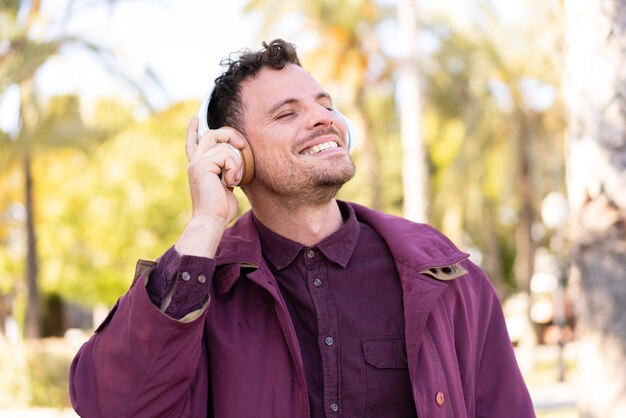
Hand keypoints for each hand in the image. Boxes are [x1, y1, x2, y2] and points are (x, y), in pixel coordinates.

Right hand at [175, 116, 245, 256]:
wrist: (212, 220)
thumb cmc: (221, 209)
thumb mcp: (226, 185)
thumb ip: (226, 171)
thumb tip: (236, 161)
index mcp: (198, 167)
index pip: (193, 143)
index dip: (193, 130)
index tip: (194, 119)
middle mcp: (195, 162)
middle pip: (211, 134)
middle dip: (229, 135)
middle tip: (242, 145)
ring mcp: (197, 162)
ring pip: (224, 146)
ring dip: (236, 163)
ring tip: (234, 180)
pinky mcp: (201, 165)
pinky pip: (226, 155)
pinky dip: (234, 168)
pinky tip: (230, 182)